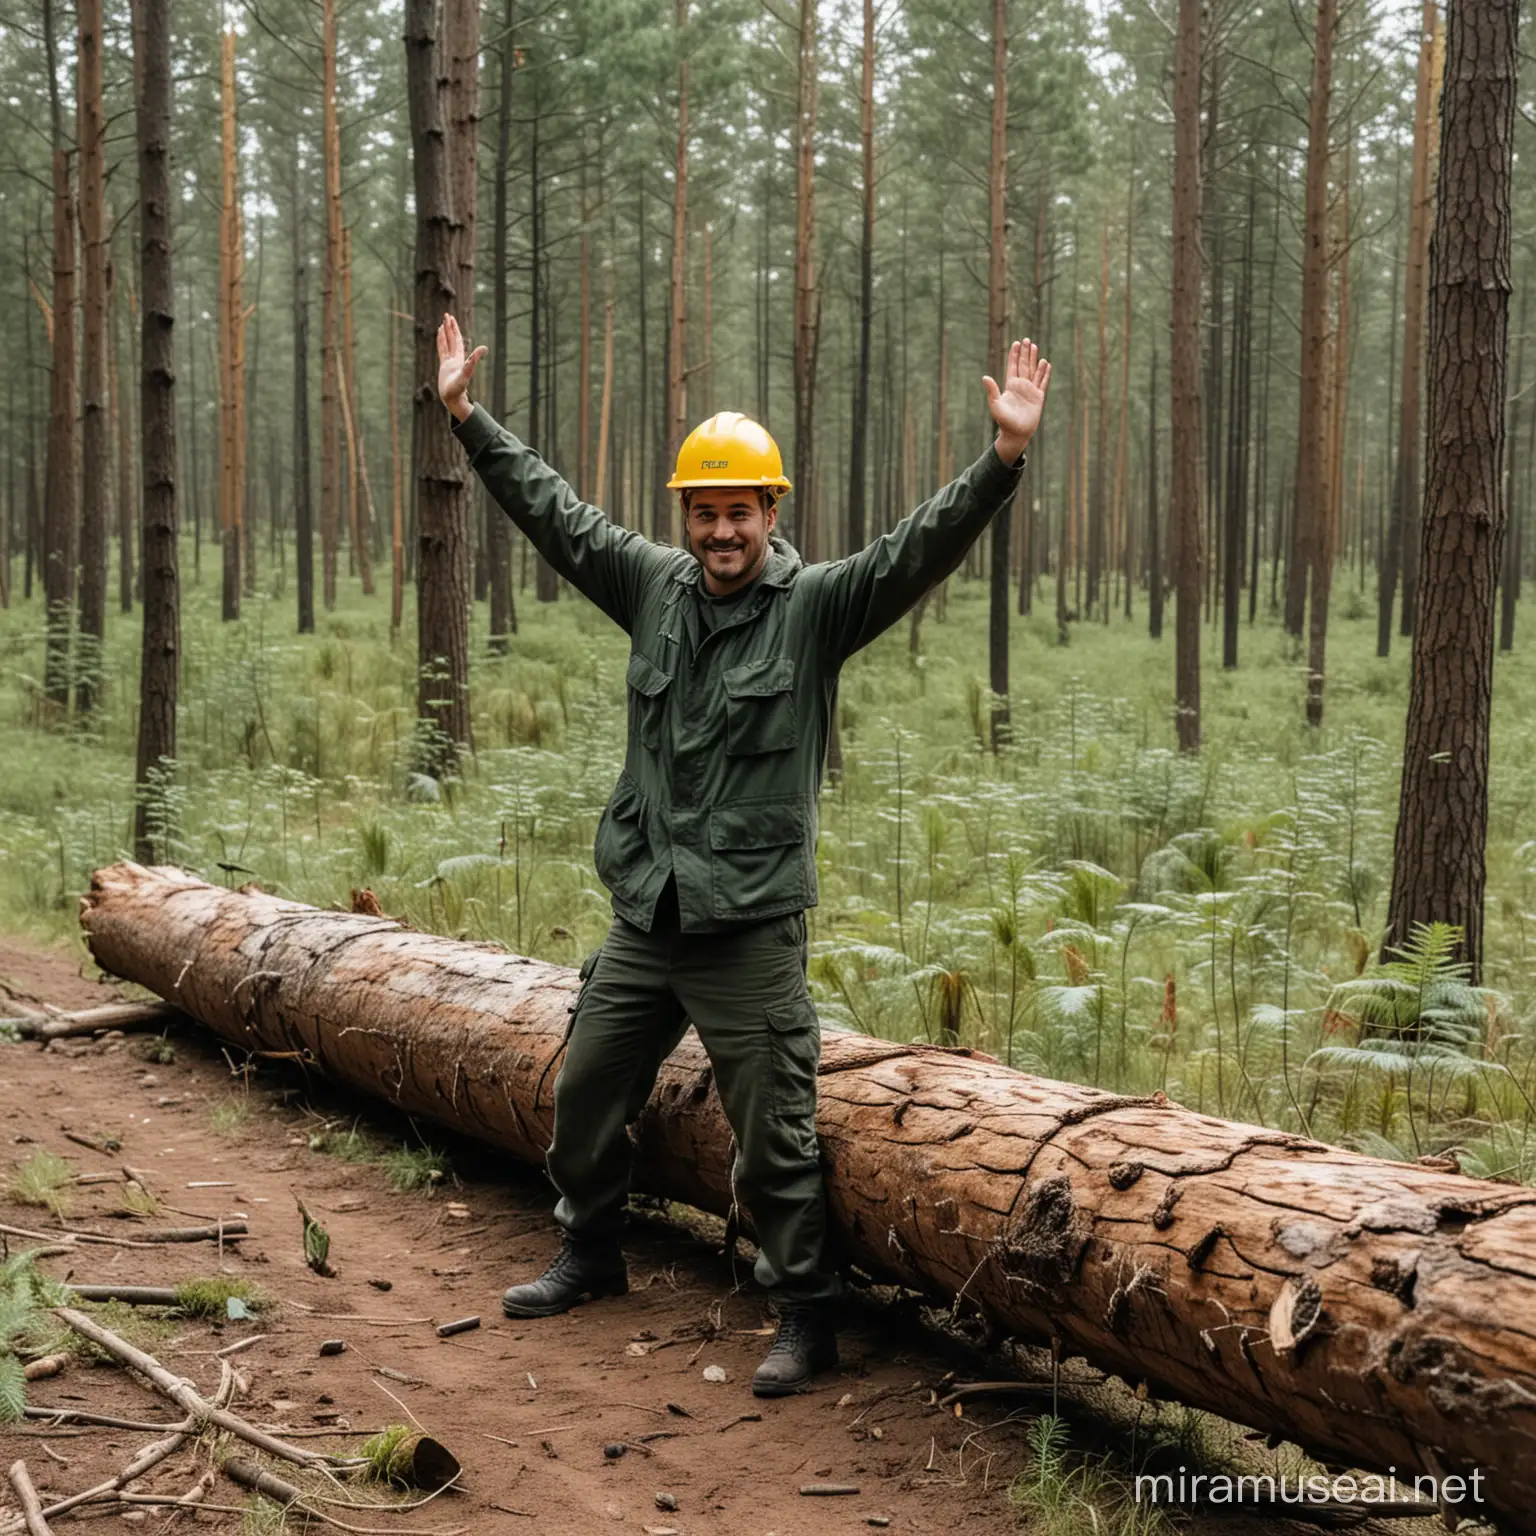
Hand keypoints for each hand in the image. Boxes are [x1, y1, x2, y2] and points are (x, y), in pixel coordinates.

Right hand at [436, 312, 486, 422]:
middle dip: (450, 327)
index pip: (456, 339)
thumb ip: (474, 360)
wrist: (453, 400)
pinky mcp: (444, 367)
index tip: (450, 318)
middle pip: (452, 339)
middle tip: (446, 315)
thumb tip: (485, 348)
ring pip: (447, 344)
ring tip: (443, 323)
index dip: (454, 328)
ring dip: (445, 334)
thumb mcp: (466, 372)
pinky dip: (441, 343)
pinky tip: (440, 337)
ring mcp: (449, 362)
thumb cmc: (458, 389)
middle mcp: (455, 358)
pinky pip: (442, 351)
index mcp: (460, 358)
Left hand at [983, 339, 1050, 463]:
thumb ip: (992, 391)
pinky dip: (1044, 373)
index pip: (1013, 366)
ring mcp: (1030, 391)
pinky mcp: (1039, 397)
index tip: (1017, 343)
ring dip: (1035, 360)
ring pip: (1033, 371)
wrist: (1016, 434)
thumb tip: (984, 377)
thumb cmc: (1004, 422)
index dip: (1014, 355)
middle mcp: (1021, 386)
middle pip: (1024, 365)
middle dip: (1025, 353)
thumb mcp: (995, 405)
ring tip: (1035, 347)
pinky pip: (1042, 382)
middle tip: (1027, 340)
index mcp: (1010, 386)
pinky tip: (1046, 364)